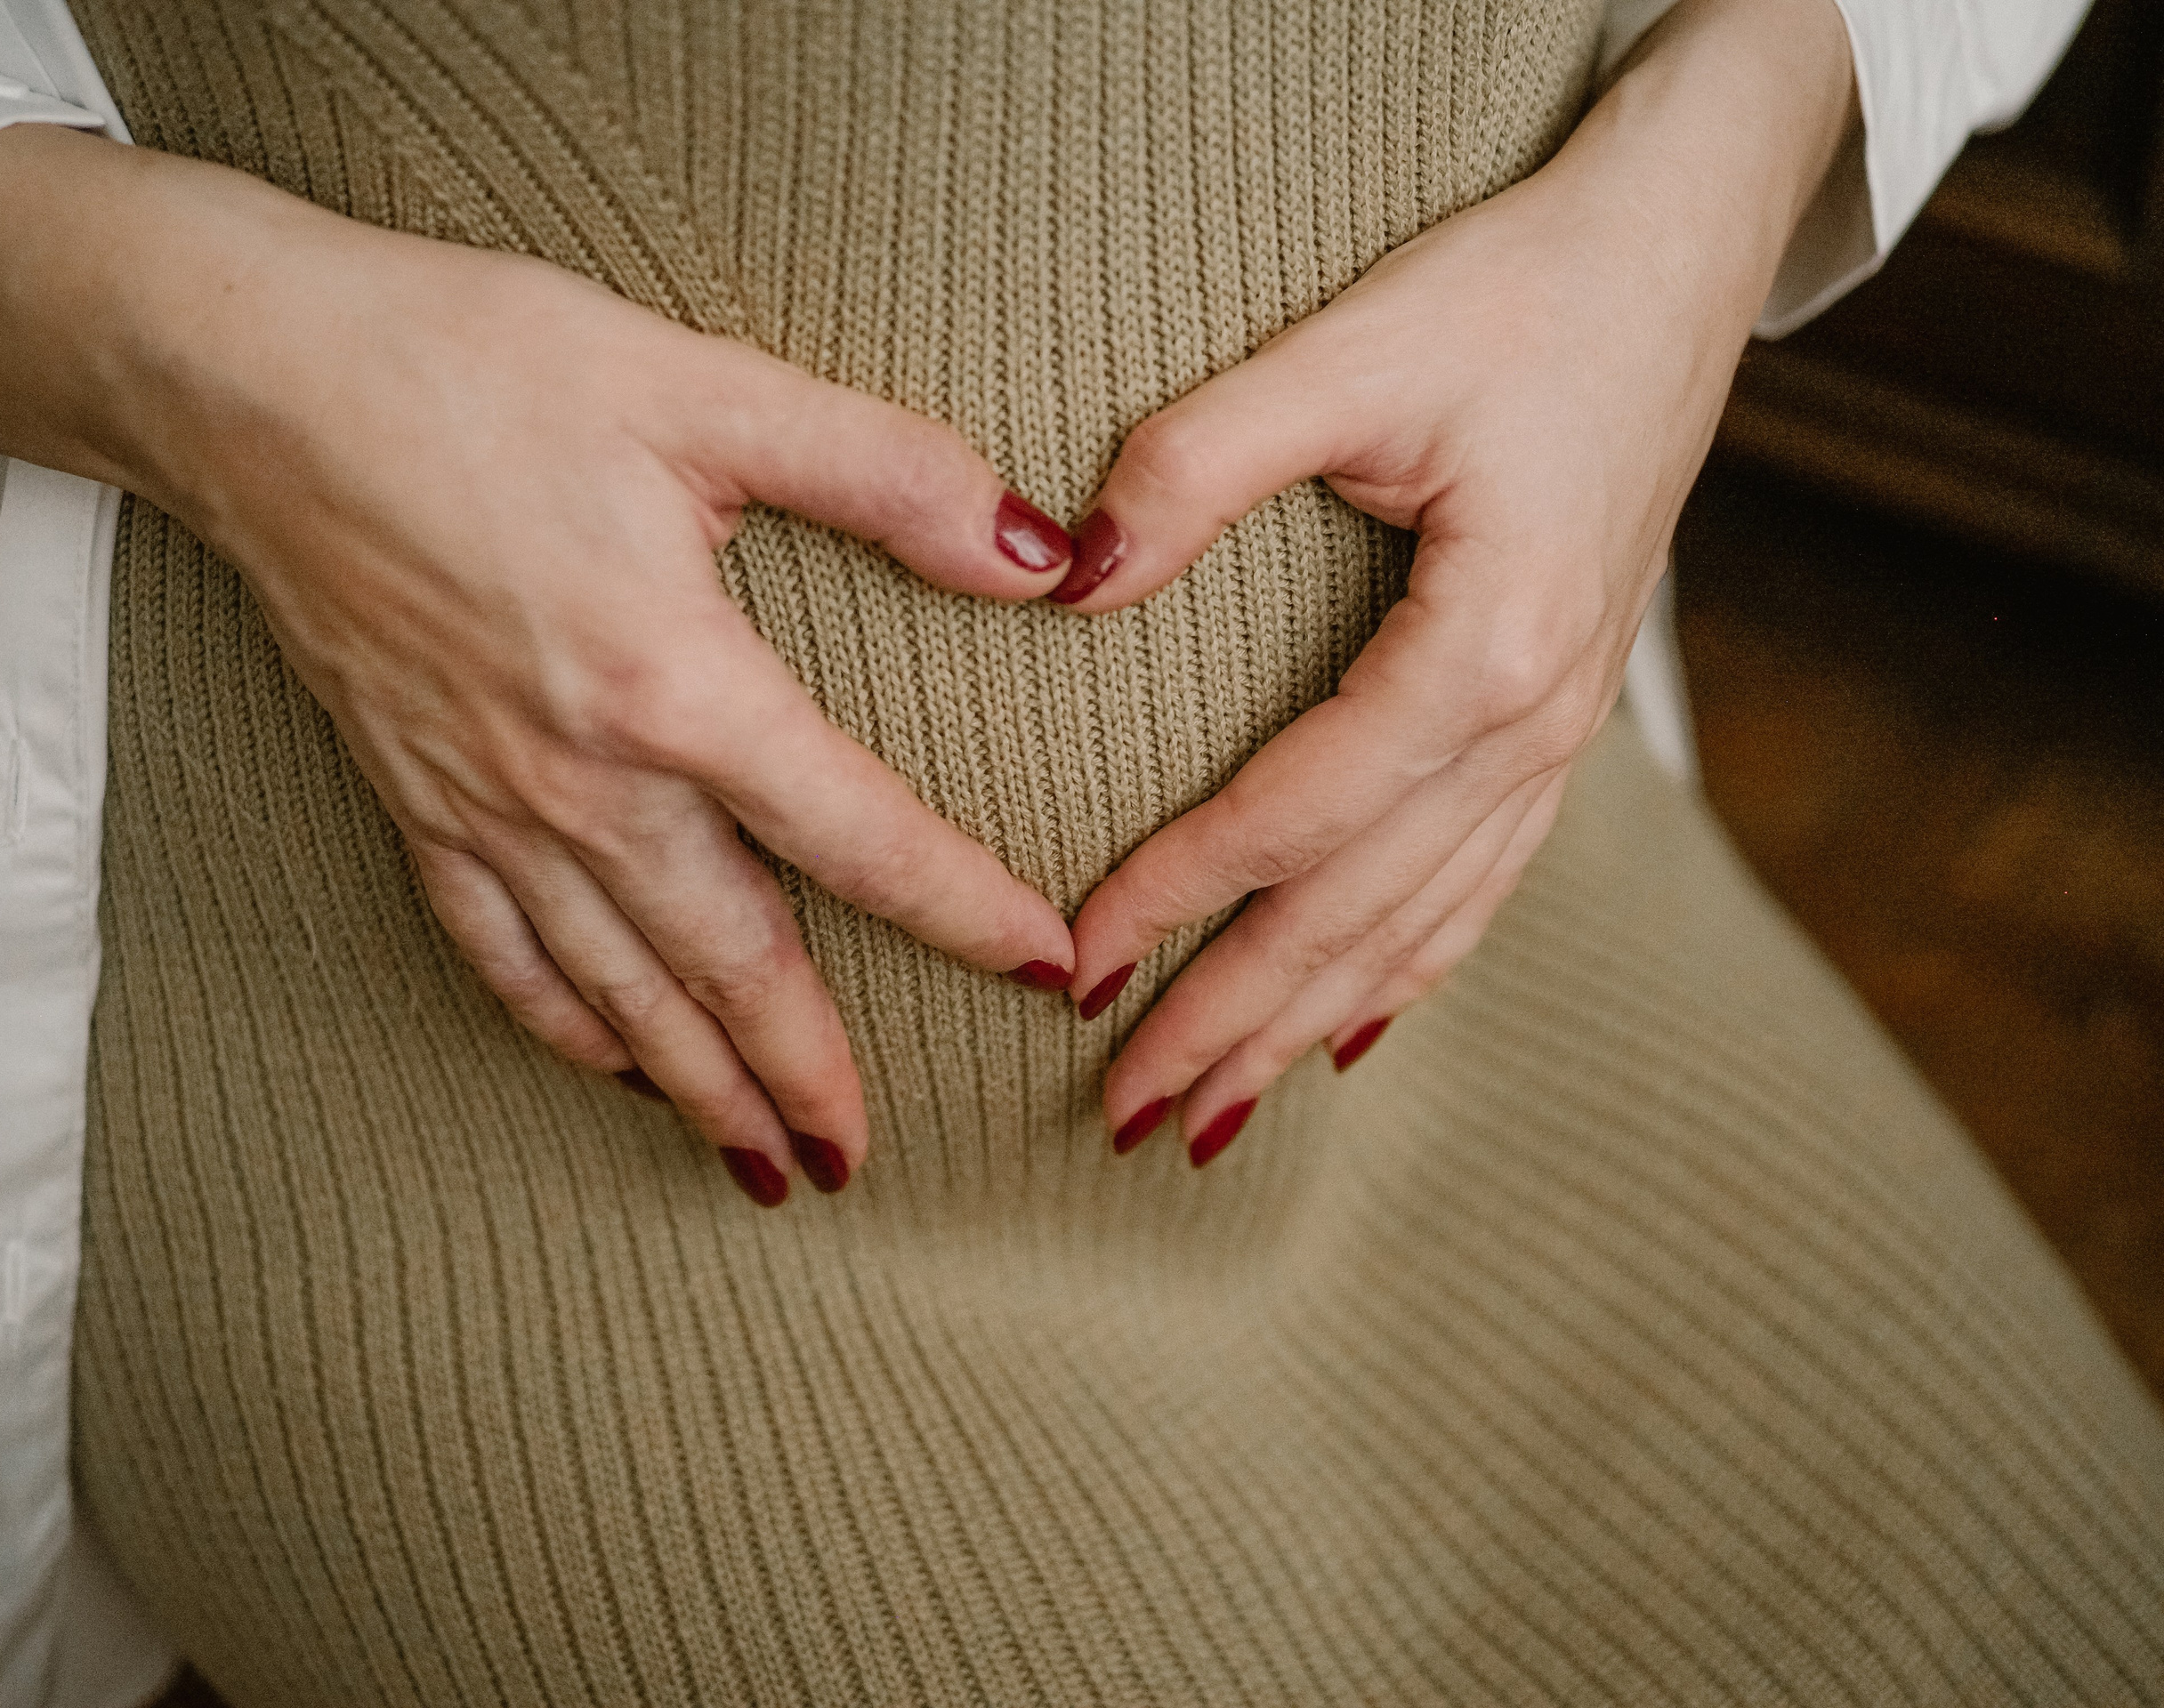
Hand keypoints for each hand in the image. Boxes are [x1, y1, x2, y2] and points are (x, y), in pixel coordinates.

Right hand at [0, 127, 1080, 1200]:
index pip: (858, 837)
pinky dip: (561, 1025)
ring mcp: (487, 806)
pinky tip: (603, 1065)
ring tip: (759, 1165)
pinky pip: (496, 952)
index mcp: (675, 684)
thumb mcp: (701, 389)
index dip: (963, 911)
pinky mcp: (415, 799)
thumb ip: (885, 472)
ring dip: (695, 1087)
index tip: (1043, 971)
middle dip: (806, 1072)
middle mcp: (582, 779)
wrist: (251, 379)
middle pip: (730, 962)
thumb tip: (1037, 552)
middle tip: (862, 1155)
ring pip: (615, 989)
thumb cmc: (470, 368)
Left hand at [1051, 0, 1853, 1162]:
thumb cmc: (1522, 293)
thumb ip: (1199, 461)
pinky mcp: (1562, 720)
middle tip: (1121, 1118)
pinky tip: (1356, 1033)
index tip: (1071, 972)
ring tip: (1213, 1116)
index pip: (1292, 818)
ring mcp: (1561, 736)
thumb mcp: (1354, 351)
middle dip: (1232, 1021)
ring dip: (1309, 1024)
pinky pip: (1482, 885)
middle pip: (1355, 914)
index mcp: (1482, 652)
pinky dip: (1409, 971)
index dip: (1174, 901)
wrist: (1677, 259)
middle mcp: (1533, 726)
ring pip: (1420, 925)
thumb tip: (1070, 578)